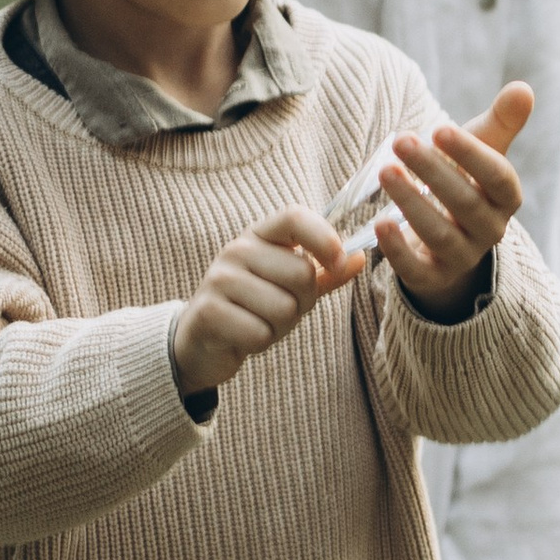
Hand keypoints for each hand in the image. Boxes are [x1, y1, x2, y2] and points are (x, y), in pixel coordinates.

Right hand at [173, 209, 365, 397]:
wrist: (201, 341)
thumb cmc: (252, 308)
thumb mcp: (288, 286)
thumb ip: (323, 273)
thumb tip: (359, 257)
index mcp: (259, 236)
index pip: (295, 217)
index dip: (324, 237)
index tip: (338, 262)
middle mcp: (237, 250)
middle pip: (300, 273)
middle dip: (301, 303)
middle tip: (279, 309)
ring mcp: (219, 279)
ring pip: (284, 308)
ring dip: (279, 326)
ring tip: (258, 322)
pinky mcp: (208, 312)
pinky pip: (260, 332)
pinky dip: (260, 342)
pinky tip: (243, 337)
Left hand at [362, 82, 534, 319]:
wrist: (450, 234)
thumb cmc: (466, 180)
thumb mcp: (483, 151)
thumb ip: (501, 122)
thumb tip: (523, 88)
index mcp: (506, 197)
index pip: (496, 176)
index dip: (469, 154)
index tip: (438, 128)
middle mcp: (490, 230)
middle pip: (465, 202)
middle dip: (432, 171)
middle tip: (400, 141)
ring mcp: (463, 256)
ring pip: (440, 234)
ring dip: (412, 203)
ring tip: (385, 172)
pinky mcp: (433, 277)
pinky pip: (418, 270)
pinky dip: (398, 250)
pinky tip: (379, 223)